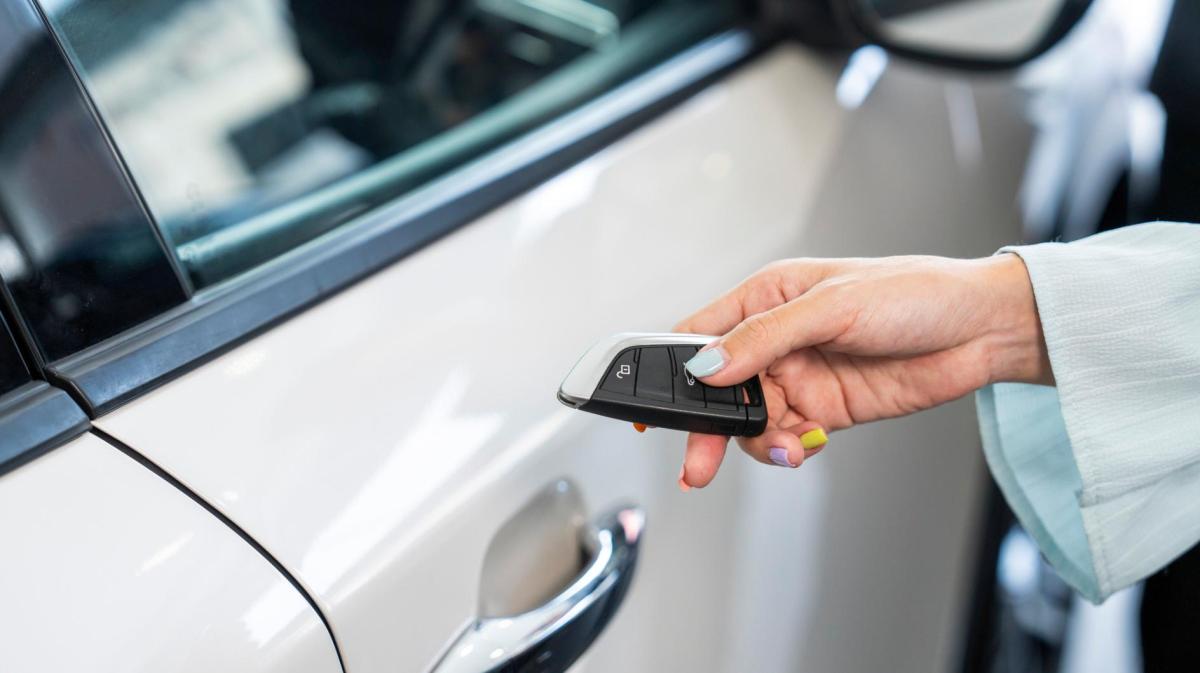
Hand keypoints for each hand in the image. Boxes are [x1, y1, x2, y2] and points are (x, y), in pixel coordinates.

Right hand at [673, 253, 1048, 488]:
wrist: (981, 330)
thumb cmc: (916, 294)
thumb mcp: (833, 306)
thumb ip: (765, 339)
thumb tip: (710, 368)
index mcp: (766, 298)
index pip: (699, 336)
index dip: (668, 370)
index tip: (647, 407)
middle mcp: (775, 340)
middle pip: (717, 390)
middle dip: (705, 426)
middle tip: (697, 463)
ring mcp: (798, 377)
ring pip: (747, 421)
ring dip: (751, 443)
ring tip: (780, 448)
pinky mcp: (824, 410)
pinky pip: (783, 438)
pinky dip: (783, 450)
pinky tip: (802, 447)